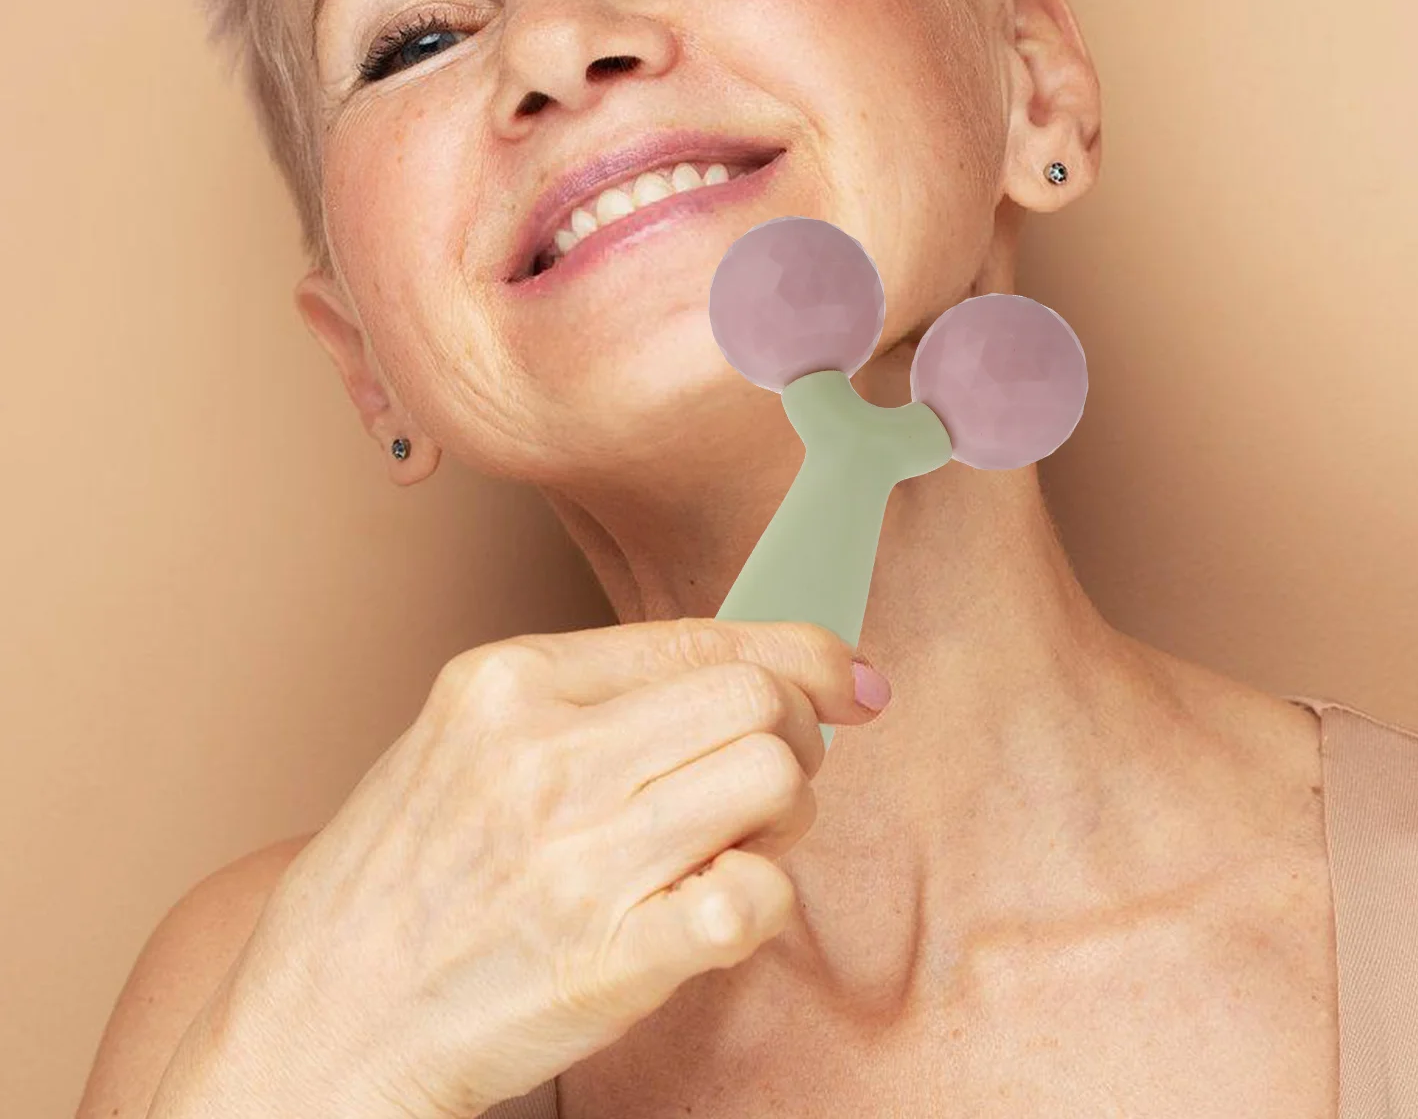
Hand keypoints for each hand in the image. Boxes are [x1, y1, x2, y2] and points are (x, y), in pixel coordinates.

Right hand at [221, 617, 889, 1118]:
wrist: (314, 1030)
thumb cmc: (400, 885)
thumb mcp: (466, 742)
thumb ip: (595, 698)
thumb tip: (758, 668)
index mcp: (509, 683)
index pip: (707, 638)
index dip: (804, 656)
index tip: (850, 680)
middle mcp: (543, 754)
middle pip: (759, 700)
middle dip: (796, 738)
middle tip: (768, 785)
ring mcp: (575, 856)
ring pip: (774, 780)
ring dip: (785, 818)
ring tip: (732, 846)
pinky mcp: (606, 957)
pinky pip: (755, 895)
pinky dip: (761, 900)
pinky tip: (715, 910)